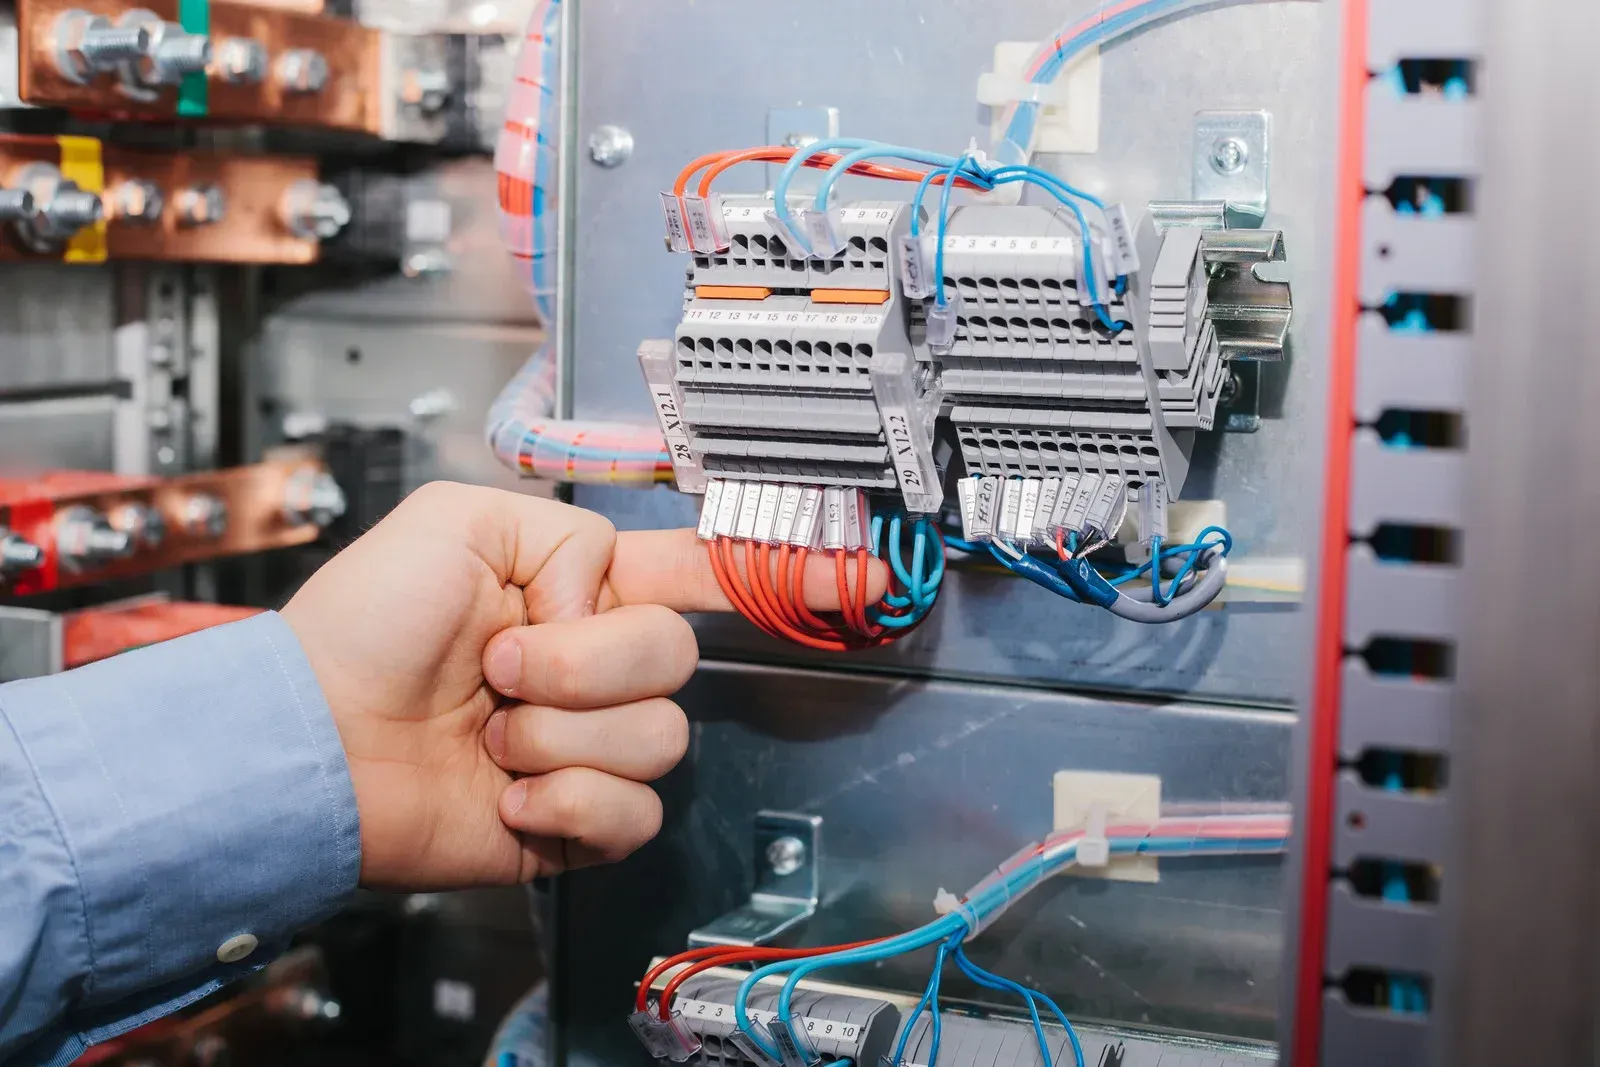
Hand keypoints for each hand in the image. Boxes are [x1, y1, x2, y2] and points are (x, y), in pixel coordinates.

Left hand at [280, 481, 880, 890]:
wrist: (313, 744)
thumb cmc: (361, 630)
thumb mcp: (455, 520)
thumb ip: (564, 534)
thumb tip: (599, 610)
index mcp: (581, 591)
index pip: (704, 576)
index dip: (781, 572)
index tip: (856, 573)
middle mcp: (597, 668)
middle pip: (676, 656)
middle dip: (585, 660)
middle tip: (504, 664)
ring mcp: (591, 746)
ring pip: (657, 737)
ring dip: (559, 732)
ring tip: (492, 729)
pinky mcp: (579, 820)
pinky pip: (631, 812)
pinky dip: (560, 800)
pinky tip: (508, 788)